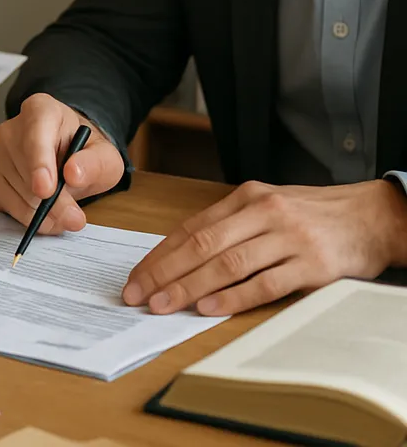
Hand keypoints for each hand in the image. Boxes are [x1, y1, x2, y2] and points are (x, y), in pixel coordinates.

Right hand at [0, 94, 125, 233]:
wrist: (69, 159)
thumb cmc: (83, 153)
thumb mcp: (104, 156)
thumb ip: (95, 163)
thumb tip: (74, 174)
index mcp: (41, 110)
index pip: (35, 134)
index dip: (39, 163)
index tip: (47, 190)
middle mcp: (12, 129)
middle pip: (26, 170)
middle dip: (52, 201)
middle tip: (75, 218)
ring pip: (17, 191)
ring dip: (43, 212)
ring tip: (65, 211)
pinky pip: (6, 205)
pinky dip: (28, 217)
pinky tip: (46, 213)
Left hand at [123, 179, 406, 315]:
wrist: (371, 216)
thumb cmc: (312, 214)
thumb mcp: (267, 207)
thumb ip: (231, 225)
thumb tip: (182, 254)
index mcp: (245, 198)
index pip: (191, 228)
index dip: (160, 254)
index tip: (136, 277)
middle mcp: (262, 213)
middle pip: (202, 245)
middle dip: (164, 272)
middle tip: (138, 295)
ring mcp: (287, 238)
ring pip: (227, 264)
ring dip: (190, 287)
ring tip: (164, 305)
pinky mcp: (312, 264)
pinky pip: (266, 284)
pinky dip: (235, 298)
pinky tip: (210, 309)